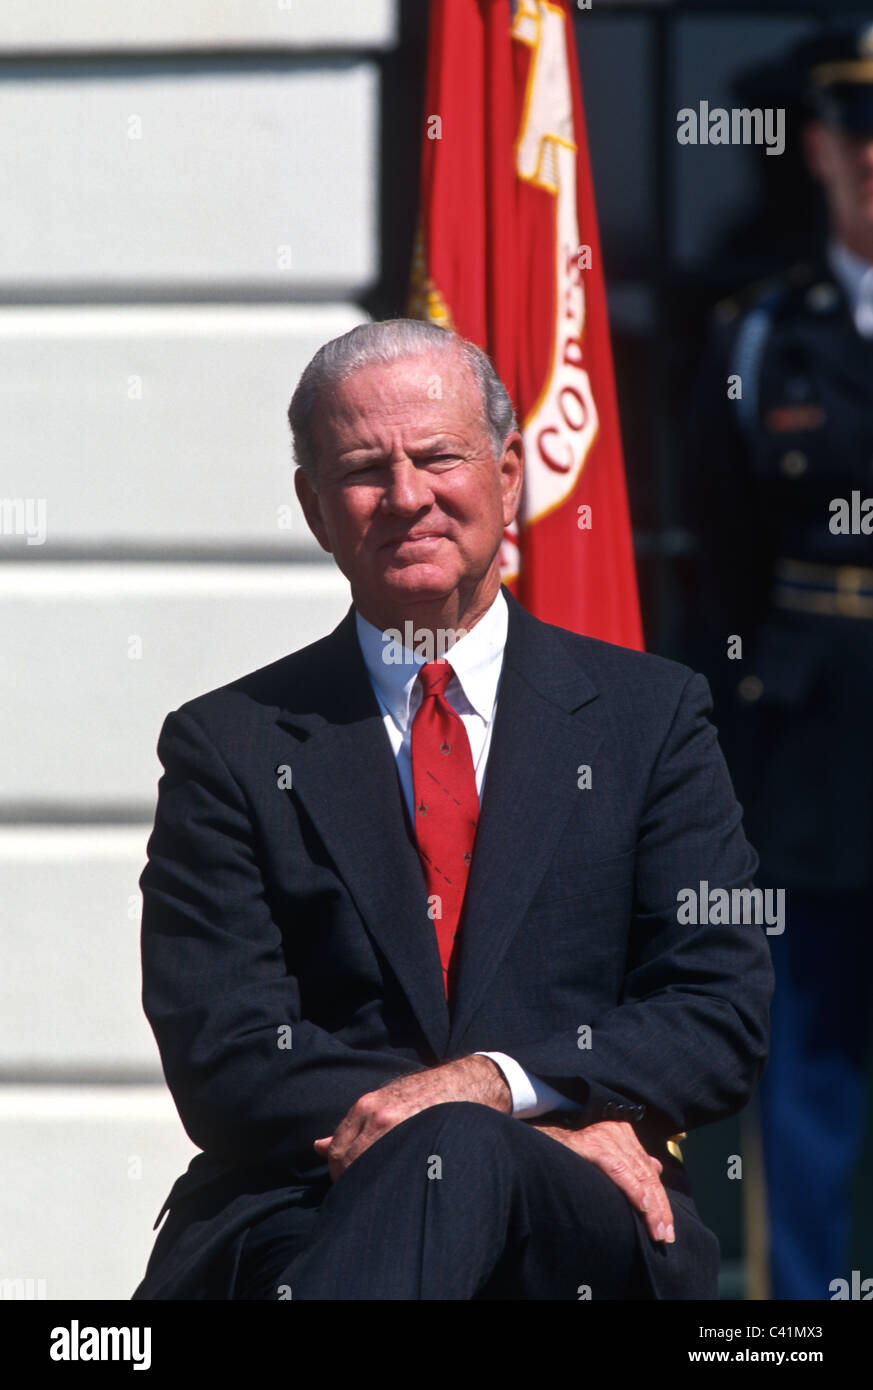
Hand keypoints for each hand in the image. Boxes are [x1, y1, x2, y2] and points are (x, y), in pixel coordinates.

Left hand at [313, 1055, 511, 1180]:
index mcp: (367, 1106)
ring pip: (370, 1170)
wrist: (467, 1083)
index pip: (338, 1152)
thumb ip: (353, 1126)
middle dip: (354, 1182)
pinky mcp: (422, 1138)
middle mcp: (379, 1116)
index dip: (342, 1172)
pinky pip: (398, 1170)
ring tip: (385, 1190)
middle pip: (349, 1164)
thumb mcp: (385, 1102)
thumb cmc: (424, 1095)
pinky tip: (403, 1183)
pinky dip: (394, 1180)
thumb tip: (317, 1148)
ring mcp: (401, 1129)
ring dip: (373, 1184)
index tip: (354, 1181)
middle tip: (368, 1191)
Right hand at [531, 1119, 674, 1244]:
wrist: (537, 1145)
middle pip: (647, 1175)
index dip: (660, 1200)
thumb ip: (630, 1162)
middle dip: (659, 1208)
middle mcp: (618, 1132)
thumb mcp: (604, 1156)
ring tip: (657, 1231)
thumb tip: (656, 1168)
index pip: (649, 1171)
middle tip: (665, 1236)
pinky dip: (633, 1189)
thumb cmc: (568, 1155)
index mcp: (623, 1135)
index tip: (667, 1227)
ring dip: (651, 1207)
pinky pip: (619, 1170)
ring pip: (638, 1174)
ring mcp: (606, 1137)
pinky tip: (642, 1207)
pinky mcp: (592, 1145)